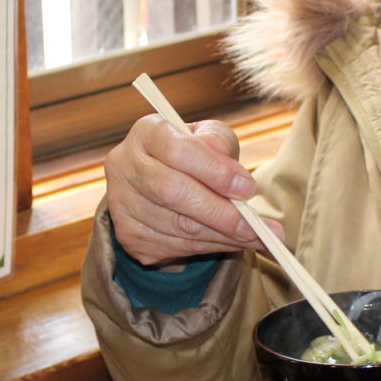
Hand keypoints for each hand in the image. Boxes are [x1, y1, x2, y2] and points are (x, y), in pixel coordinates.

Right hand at [103, 114, 278, 266]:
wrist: (159, 182)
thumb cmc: (192, 155)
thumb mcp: (209, 138)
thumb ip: (220, 145)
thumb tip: (235, 177)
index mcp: (147, 132)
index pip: (177, 150)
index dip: (214, 171)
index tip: (248, 188)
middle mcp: (125, 166)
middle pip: (173, 192)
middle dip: (221, 213)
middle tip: (258, 227)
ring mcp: (122, 204)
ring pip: (178, 227)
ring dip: (223, 237)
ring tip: (257, 238)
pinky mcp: (129, 236)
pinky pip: (176, 247)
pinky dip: (211, 248)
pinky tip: (232, 243)